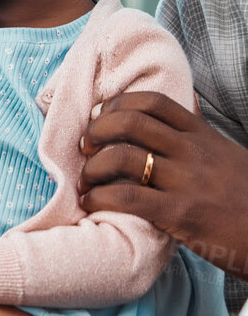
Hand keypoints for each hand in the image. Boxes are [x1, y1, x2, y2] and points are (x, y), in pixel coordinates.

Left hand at [80, 91, 247, 276]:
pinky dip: (99, 197)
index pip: (153, 102)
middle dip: (97, 130)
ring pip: (122, 157)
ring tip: (87, 180)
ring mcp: (187, 182)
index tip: (102, 117)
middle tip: (85, 146)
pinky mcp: (180, 214)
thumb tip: (187, 102)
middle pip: (130, 122)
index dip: (118, 104)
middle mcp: (194, 153)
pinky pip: (126, 197)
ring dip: (93, 167)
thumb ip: (202, 132)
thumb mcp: (230, 155)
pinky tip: (93, 203)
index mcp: (204, 136)